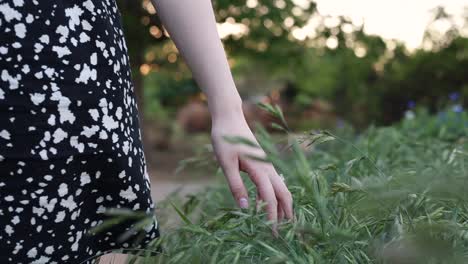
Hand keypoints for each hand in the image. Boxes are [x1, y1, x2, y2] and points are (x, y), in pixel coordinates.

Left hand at [210, 111, 293, 235]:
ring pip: (281, 188)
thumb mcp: (226, 163)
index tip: (271, 232)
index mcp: (259, 168)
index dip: (272, 215)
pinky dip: (276, 195)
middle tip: (285, 231)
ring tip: (282, 222)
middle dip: (286, 212)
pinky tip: (270, 204)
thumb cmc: (225, 139)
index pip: (270, 197)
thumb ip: (236, 185)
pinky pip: (274, 182)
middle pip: (284, 193)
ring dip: (283, 205)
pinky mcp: (263, 162)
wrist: (229, 118)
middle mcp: (268, 167)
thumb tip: (244, 208)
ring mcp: (267, 164)